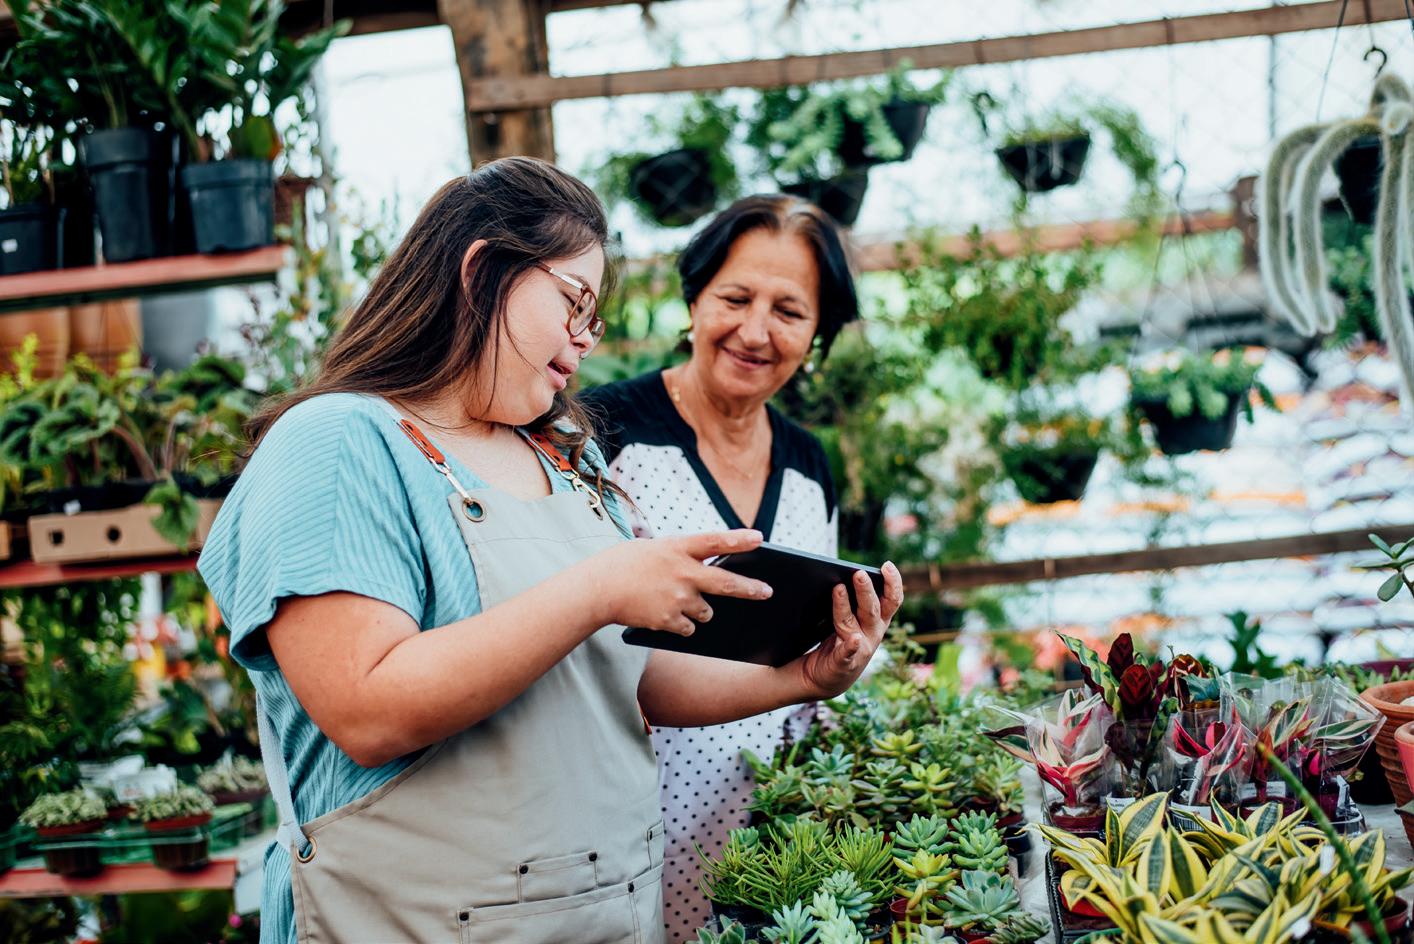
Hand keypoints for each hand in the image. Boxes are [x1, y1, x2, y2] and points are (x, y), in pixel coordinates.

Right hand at [584, 529, 772, 634]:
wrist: (597, 590)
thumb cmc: (623, 565)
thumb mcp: (654, 549)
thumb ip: (680, 556)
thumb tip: (705, 572)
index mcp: (677, 547)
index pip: (715, 541)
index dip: (739, 539)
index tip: (760, 538)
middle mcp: (682, 572)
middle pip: (726, 583)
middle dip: (750, 589)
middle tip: (767, 592)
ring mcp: (677, 598)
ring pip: (707, 611)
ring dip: (700, 609)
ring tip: (676, 600)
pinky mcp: (670, 620)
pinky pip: (690, 627)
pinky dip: (682, 624)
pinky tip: (664, 614)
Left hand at [794, 561, 903, 699]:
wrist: (827, 677)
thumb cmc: (840, 640)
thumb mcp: (852, 617)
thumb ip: (852, 598)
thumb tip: (844, 573)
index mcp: (878, 620)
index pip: (892, 600)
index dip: (892, 582)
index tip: (886, 566)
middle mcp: (872, 634)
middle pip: (872, 609)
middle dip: (866, 591)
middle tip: (859, 573)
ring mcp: (859, 650)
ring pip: (853, 624)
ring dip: (846, 606)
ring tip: (838, 589)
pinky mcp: (843, 663)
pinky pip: (846, 654)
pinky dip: (850, 647)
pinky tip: (853, 640)